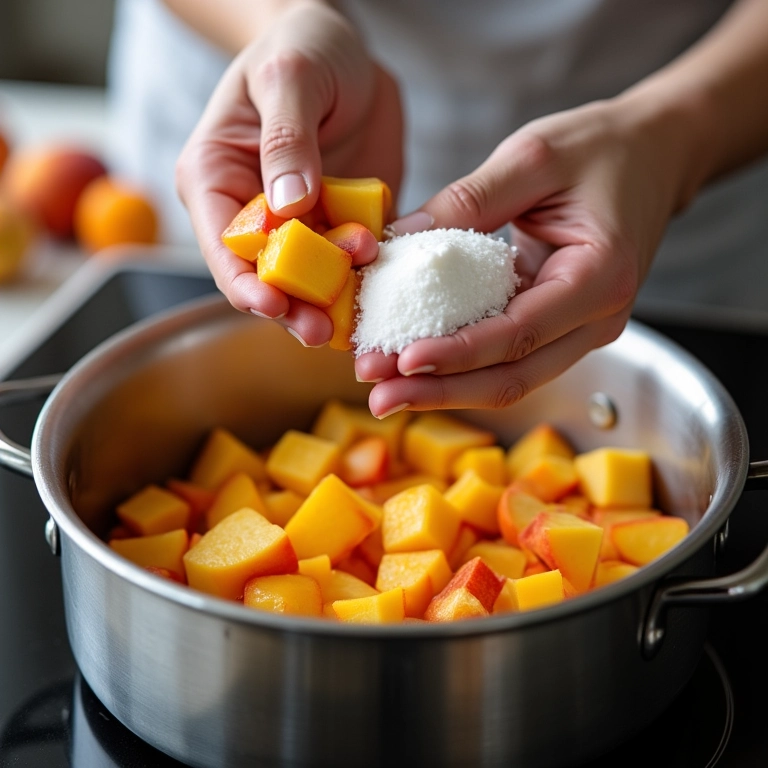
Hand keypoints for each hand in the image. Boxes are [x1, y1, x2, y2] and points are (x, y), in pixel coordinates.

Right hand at [176, 1, 402, 345]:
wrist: (348, 51)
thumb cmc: (303, 46)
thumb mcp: (291, 77)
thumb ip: (286, 138)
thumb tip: (287, 205)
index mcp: (217, 179)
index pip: (223, 246)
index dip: (245, 285)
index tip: (275, 306)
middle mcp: (254, 212)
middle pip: (265, 279)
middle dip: (291, 309)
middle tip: (322, 332)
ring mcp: (301, 224)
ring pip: (311, 282)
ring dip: (335, 299)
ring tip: (364, 304)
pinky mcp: (342, 226)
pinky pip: (353, 265)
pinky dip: (366, 280)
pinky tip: (385, 288)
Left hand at [355, 97, 694, 416]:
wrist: (653, 154)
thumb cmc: (602, 148)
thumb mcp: (532, 158)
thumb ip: (466, 202)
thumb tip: (396, 242)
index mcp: (600, 277)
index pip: (519, 334)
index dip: (457, 353)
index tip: (401, 360)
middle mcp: (596, 319)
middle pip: (513, 376)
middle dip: (440, 390)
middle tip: (377, 396)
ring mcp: (579, 330)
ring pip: (509, 378)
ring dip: (445, 388)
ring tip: (384, 391)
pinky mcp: (558, 326)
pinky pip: (506, 358)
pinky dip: (460, 364)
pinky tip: (414, 364)